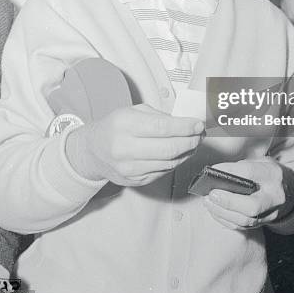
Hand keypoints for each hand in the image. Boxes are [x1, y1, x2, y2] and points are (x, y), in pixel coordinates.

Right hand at [66, 103, 204, 186]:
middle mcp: (125, 148)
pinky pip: (163, 172)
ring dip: (187, 153)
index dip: (185, 127)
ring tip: (193, 143)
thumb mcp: (133, 111)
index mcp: (125, 125)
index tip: (199, 124)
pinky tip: (180, 153)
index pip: (163, 128)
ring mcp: (129, 168)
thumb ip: (160, 116)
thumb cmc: (116, 127)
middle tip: (200, 135)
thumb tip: (187, 124)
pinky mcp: (135, 181)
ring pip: (169, 163)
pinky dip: (176, 162)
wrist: (94, 151)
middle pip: (169, 149)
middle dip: (191, 141)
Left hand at [203, 158, 293, 229]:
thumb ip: (242, 168)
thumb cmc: (267, 173)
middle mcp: (275, 196)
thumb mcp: (259, 162)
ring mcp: (271, 213)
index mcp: (273, 175)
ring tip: (208, 202)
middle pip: (251, 206)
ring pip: (245, 220)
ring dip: (223, 212)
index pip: (250, 173)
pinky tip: (215, 210)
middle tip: (211, 194)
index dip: (229, 171)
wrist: (288, 189)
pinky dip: (225, 219)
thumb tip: (217, 173)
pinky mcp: (263, 223)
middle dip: (228, 201)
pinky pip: (242, 226)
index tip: (213, 170)